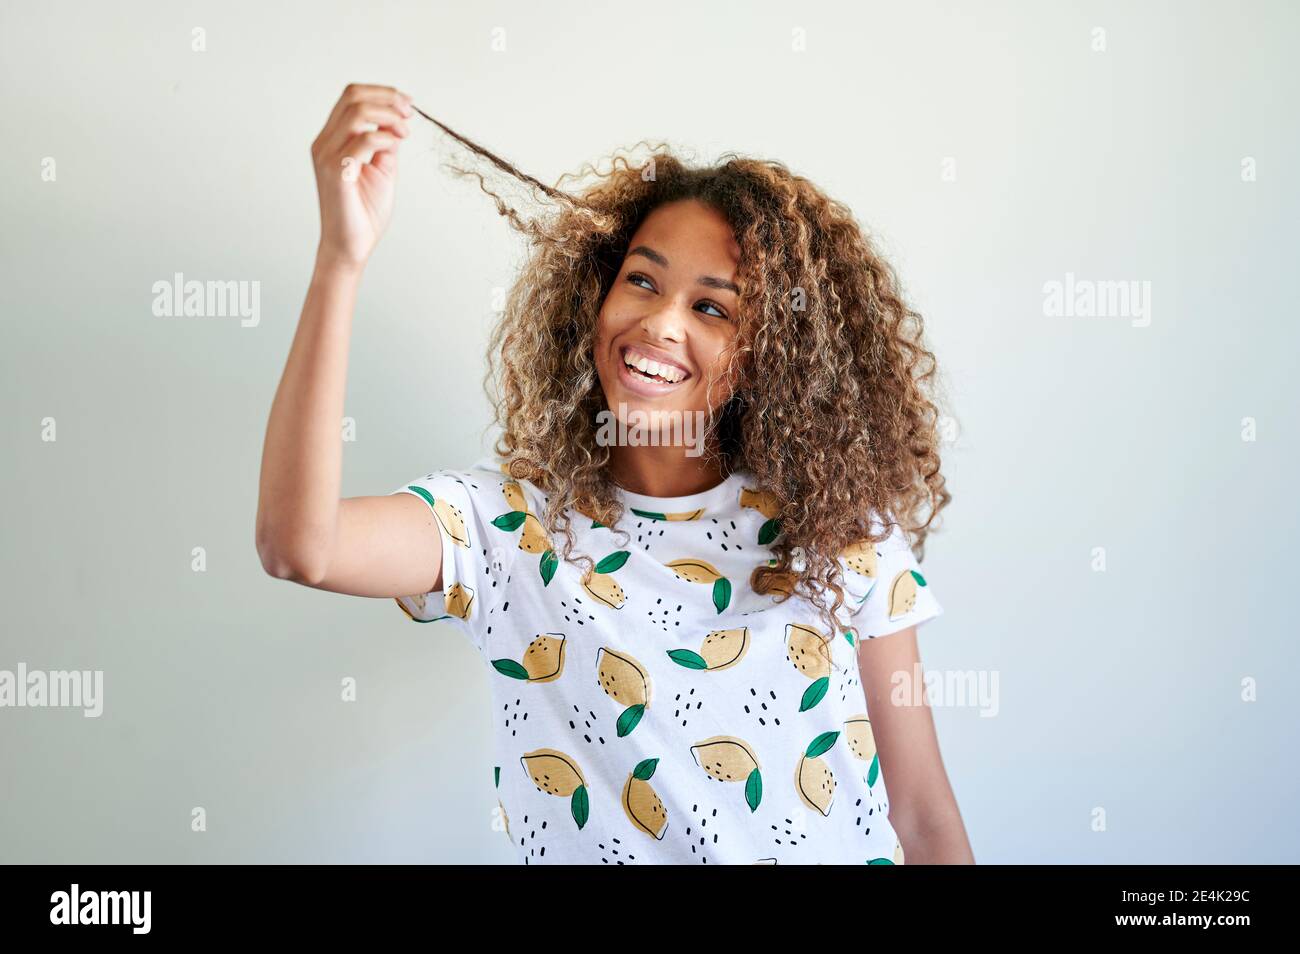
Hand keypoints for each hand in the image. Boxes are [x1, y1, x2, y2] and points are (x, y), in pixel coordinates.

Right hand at [310, 83, 412, 269]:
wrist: (350, 246)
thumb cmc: (364, 212)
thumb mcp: (382, 169)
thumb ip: (385, 144)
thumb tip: (397, 122)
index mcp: (332, 140)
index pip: (351, 98)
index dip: (382, 94)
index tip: (407, 105)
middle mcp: (324, 143)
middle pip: (352, 96)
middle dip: (387, 97)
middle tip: (409, 113)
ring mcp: (327, 156)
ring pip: (356, 112)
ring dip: (388, 115)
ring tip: (405, 131)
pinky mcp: (336, 172)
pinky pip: (362, 140)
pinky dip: (384, 137)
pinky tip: (396, 145)